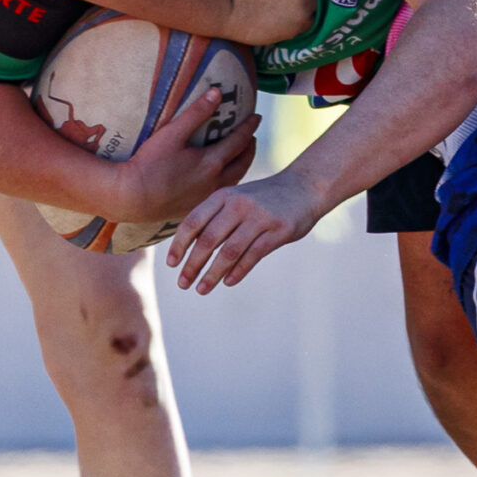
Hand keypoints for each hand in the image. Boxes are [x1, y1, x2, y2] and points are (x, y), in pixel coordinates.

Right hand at [113, 86, 259, 222]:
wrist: (131, 198)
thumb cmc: (149, 164)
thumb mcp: (172, 133)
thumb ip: (196, 113)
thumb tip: (217, 93)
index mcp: (212, 163)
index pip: (239, 141)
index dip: (249, 127)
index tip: (257, 117)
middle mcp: (214, 183)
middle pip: (242, 164)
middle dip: (250, 148)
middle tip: (252, 138)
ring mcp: (205, 198)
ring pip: (234, 182)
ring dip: (241, 167)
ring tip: (240, 157)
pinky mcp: (195, 208)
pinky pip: (220, 194)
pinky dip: (228, 183)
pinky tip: (220, 181)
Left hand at [166, 169, 323, 292]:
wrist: (305, 186)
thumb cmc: (264, 198)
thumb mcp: (236, 199)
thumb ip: (215, 217)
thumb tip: (189, 249)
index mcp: (223, 196)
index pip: (193, 222)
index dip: (180, 245)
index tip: (171, 264)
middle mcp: (239, 205)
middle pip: (208, 240)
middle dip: (192, 265)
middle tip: (183, 283)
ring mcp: (259, 218)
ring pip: (229, 252)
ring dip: (212, 274)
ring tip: (201, 289)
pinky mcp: (278, 231)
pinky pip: (253, 255)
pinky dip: (238, 271)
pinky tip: (228, 282)